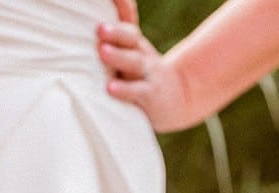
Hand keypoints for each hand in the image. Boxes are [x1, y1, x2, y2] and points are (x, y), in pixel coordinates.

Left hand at [96, 0, 193, 133]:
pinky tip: (110, 88)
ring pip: (134, 62)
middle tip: (100, 28)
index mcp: (134, 44)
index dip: (121, 6)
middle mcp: (142, 54)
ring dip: (118, 56)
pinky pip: (137, 91)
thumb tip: (100, 18)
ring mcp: (148, 74)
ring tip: (102, 50)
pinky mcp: (151, 96)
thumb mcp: (132, 54)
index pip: (126, 22)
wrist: (178, 97)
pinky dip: (124, 90)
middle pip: (130, 38)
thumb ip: (117, 38)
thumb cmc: (143, 75)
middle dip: (116, 32)